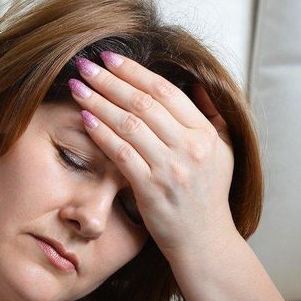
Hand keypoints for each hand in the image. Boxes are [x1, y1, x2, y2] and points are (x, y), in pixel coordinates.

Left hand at [68, 51, 238, 261]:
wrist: (204, 242)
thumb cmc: (208, 197)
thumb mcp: (222, 153)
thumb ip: (212, 117)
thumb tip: (197, 84)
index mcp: (205, 134)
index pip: (166, 91)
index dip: (135, 71)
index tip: (111, 58)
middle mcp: (189, 148)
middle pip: (143, 103)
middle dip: (110, 80)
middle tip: (85, 65)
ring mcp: (170, 169)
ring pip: (129, 125)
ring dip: (99, 102)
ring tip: (78, 88)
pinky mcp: (151, 189)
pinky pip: (121, 154)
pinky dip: (102, 134)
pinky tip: (85, 119)